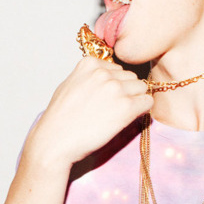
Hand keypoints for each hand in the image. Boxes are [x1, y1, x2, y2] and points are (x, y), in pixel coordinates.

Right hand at [25, 56, 152, 169]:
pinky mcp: (126, 107)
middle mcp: (104, 73)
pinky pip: (147, 102)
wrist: (56, 140)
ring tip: (118, 114)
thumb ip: (88, 77)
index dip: (115, 84)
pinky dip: (143, 110)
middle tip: (114, 108)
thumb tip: (106, 76)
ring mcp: (116, 89)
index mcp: (89, 64)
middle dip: (127, 91)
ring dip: (135, 100)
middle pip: (131, 77)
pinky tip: (129, 118)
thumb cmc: (60, 118)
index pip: (117, 69)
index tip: (106, 98)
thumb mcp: (69, 85)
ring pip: (141, 88)